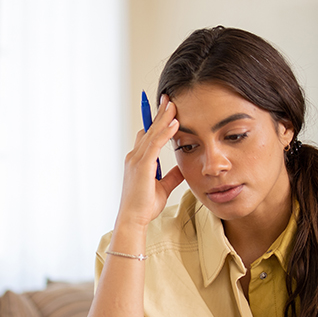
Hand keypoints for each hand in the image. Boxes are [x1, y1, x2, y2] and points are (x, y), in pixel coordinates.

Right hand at [115, 95, 184, 229]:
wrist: (133, 219)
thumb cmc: (144, 206)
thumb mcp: (163, 187)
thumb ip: (172, 176)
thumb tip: (183, 167)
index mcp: (138, 160)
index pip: (148, 135)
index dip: (156, 121)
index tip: (165, 109)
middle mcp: (135, 156)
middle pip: (149, 128)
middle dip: (159, 112)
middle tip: (169, 97)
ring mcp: (136, 160)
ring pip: (152, 132)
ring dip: (163, 117)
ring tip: (174, 103)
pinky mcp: (142, 165)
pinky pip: (155, 144)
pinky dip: (165, 132)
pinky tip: (175, 123)